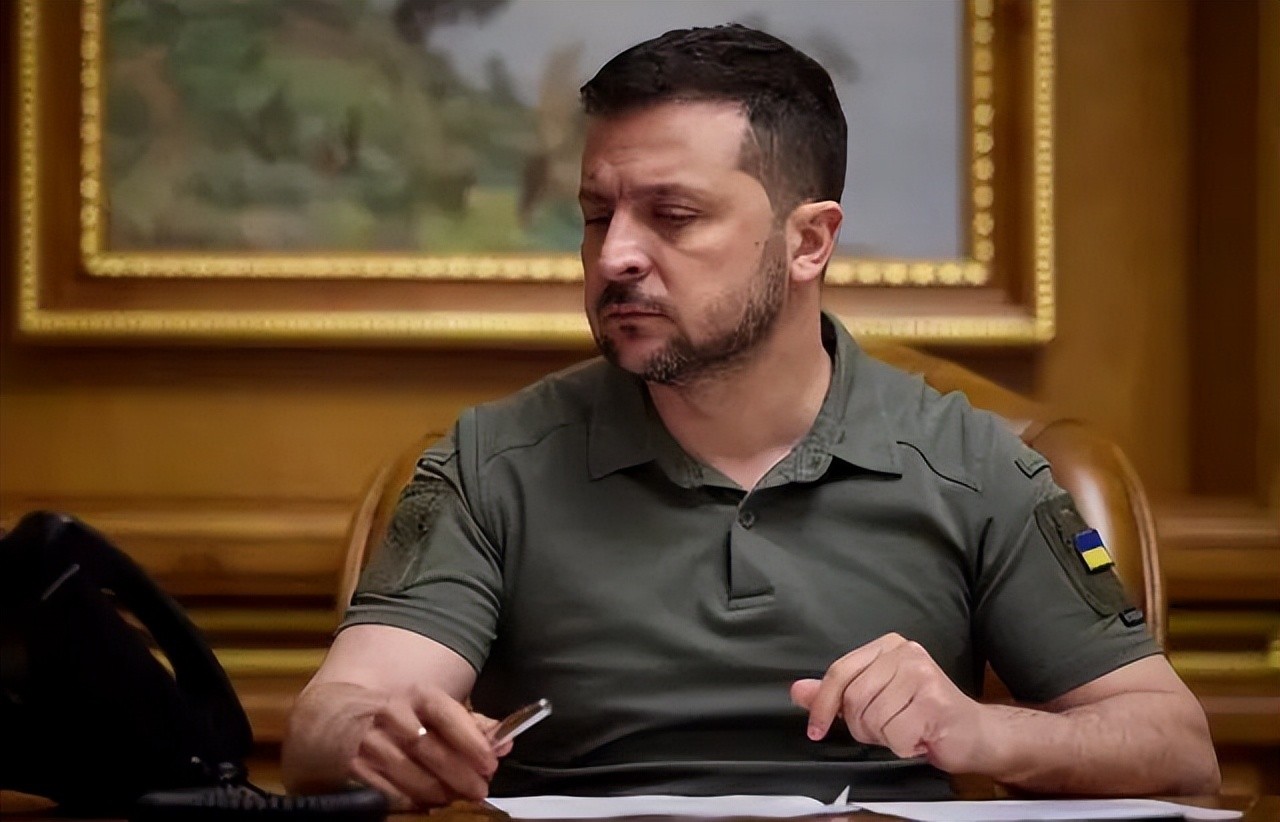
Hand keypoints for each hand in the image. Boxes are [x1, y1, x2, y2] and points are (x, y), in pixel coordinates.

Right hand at [347, 685, 512, 809]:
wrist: (332, 715)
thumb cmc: (394, 714)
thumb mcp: (430, 709)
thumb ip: (470, 725)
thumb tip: (506, 742)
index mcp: (416, 695)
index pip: (447, 714)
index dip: (470, 740)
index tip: (490, 762)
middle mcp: (391, 714)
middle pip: (429, 747)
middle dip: (457, 772)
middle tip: (478, 789)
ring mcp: (369, 740)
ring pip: (407, 771)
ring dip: (434, 790)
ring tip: (451, 798)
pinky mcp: (351, 766)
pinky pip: (383, 789)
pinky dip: (406, 800)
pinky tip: (421, 804)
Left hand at [790, 633, 991, 773]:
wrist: (974, 733)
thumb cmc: (922, 716)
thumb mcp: (874, 701)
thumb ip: (837, 694)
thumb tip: (798, 690)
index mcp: (886, 647)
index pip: (839, 672)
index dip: (823, 705)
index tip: (816, 729)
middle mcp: (904, 652)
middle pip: (854, 699)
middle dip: (864, 727)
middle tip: (889, 728)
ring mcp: (921, 673)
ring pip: (873, 719)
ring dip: (886, 737)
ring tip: (907, 730)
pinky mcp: (934, 699)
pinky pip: (895, 734)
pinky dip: (903, 746)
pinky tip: (920, 737)